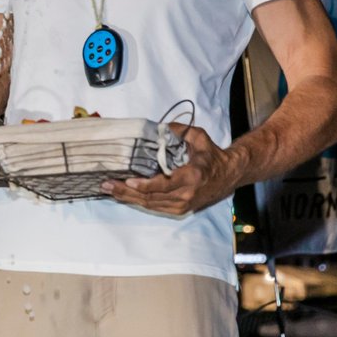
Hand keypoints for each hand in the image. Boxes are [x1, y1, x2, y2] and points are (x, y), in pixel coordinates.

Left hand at [102, 123, 242, 214]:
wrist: (230, 174)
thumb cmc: (211, 154)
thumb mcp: (198, 136)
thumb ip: (177, 131)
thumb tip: (158, 127)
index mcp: (191, 176)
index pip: (163, 184)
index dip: (143, 185)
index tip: (127, 181)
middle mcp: (187, 194)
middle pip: (151, 197)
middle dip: (126, 192)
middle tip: (106, 185)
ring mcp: (184, 204)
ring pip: (151, 204)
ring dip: (128, 198)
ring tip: (109, 190)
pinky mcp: (181, 209)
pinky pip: (156, 207)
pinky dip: (138, 201)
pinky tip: (124, 196)